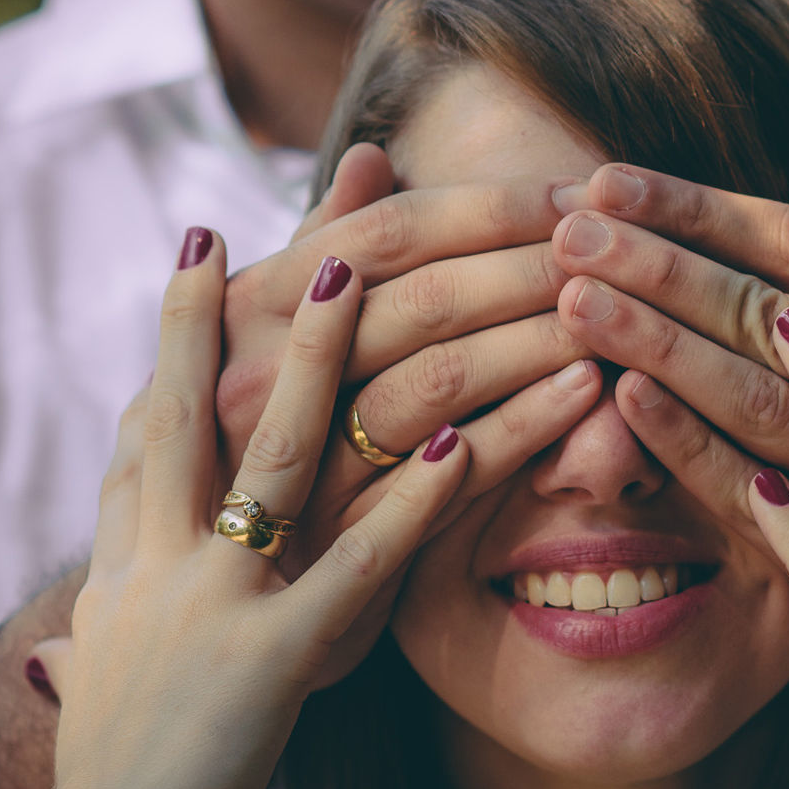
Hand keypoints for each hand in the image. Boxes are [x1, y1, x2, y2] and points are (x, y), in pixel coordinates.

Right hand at [0, 232, 520, 788]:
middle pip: (197, 403)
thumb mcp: (124, 638)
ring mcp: (210, 599)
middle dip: (234, 305)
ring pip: (278, 454)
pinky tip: (461, 444)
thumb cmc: (133, 751)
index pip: (152, 412)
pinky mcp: (269, 660)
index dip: (182, 327)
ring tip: (365, 274)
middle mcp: (158, 554)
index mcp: (128, 545)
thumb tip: (144, 444)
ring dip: (328, 356)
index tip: (204, 242)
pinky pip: (356, 564)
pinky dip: (412, 500)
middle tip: (279, 216)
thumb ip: (145, 545)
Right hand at [218, 145, 592, 685]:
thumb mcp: (250, 351)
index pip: (380, 235)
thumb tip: (371, 156)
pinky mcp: (328, 573)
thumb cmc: (228, 463)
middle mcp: (253, 393)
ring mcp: (291, 481)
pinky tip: (583, 398)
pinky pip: (438, 490)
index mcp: (238, 324)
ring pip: (432, 385)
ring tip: (605, 312)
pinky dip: (518, 433)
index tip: (566, 191)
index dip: (484, 208)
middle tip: (609, 244)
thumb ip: (318, 252)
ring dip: (529, 340)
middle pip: (415, 301)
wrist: (179, 632)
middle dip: (525, 264)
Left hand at [546, 163, 788, 676]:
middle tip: (572, 231)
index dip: (699, 209)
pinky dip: (695, 448)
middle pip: (769, 312)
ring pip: (763, 397)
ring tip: (581, 300)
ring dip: (667, 344)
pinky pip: (763, 500)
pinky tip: (629, 402)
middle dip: (663, 265)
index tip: (611, 180)